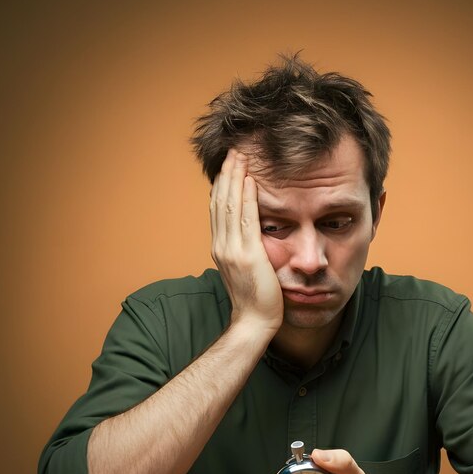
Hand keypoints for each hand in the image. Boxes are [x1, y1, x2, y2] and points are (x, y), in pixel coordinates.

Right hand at [210, 149, 282, 331]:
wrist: (254, 321)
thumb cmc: (255, 298)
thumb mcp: (244, 268)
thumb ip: (243, 249)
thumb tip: (249, 235)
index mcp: (220, 247)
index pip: (218, 209)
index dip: (222, 185)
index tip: (229, 166)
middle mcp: (221, 245)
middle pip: (220, 201)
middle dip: (227, 174)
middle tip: (234, 151)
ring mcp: (232, 249)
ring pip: (230, 205)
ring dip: (235, 178)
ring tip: (240, 156)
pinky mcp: (248, 254)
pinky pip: (246, 219)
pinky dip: (247, 197)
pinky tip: (250, 180)